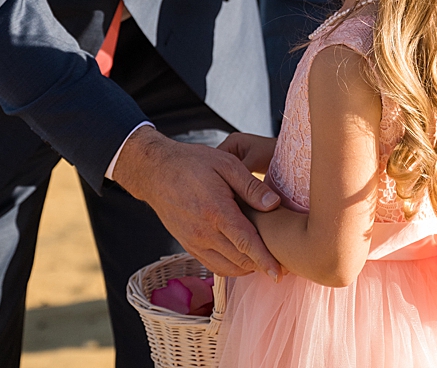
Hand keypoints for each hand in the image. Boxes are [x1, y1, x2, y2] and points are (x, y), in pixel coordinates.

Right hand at [112, 127, 282, 277]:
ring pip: (226, 268)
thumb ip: (251, 186)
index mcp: (217, 211)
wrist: (156, 172)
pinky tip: (241, 259)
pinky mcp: (187, 245)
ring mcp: (194, 241)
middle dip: (261, 266)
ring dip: (246, 269)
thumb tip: (274, 204)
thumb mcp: (226, 164)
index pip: (246, 243)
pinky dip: (230, 267)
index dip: (265, 260)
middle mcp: (204, 232)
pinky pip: (212, 265)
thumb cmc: (192, 163)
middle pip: (239, 260)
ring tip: (263, 263)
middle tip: (280, 266)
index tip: (279, 274)